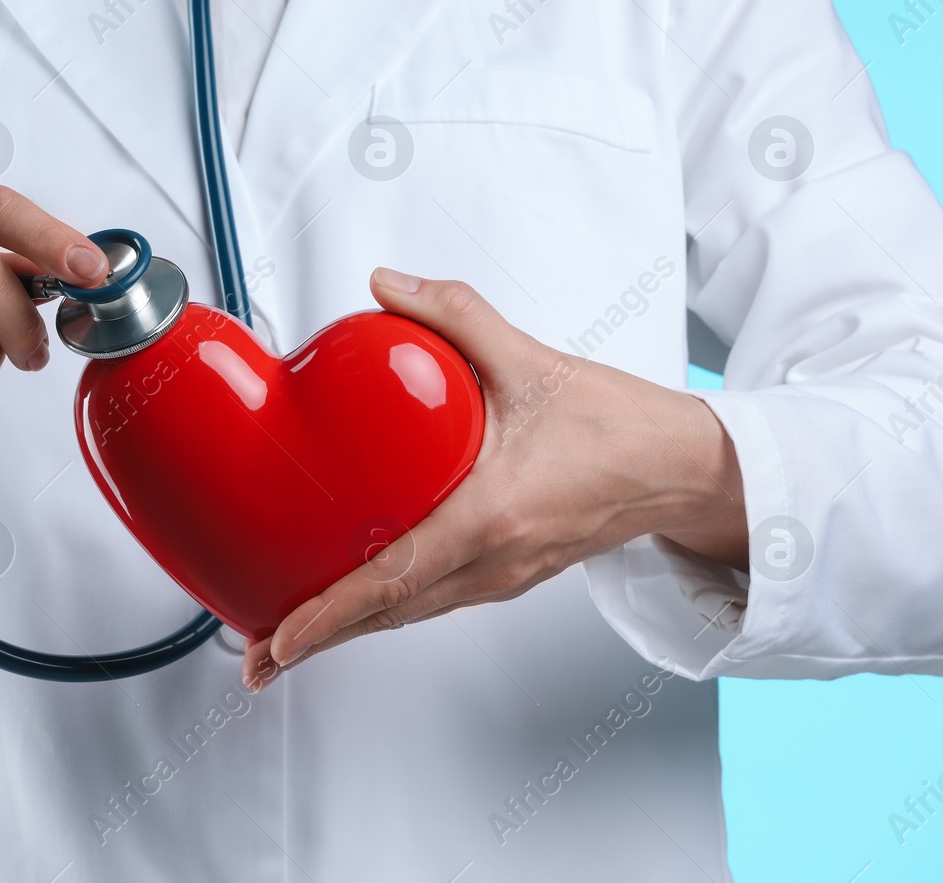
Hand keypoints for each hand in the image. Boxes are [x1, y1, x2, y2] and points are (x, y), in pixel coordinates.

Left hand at [242, 268, 745, 690]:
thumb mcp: (533, 359)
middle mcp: (495, 562)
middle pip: (390, 613)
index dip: (331, 613)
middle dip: (319, 639)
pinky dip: (387, 608)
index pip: (395, 577)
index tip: (281, 638)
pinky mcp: (511, 574)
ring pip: (410, 612)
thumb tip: (385, 285)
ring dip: (349, 629)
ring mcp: (504, 577)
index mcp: (494, 517)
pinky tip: (356, 600)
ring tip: (288, 640)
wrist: (686, 469)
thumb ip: (454, 314)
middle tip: (256, 657)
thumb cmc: (621, 424)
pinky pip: (435, 600)